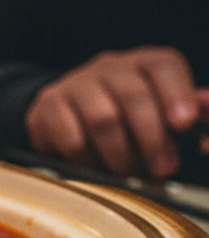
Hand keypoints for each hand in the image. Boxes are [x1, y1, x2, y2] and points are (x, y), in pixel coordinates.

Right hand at [25, 46, 208, 178]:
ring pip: (102, 119)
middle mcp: (109, 67)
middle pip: (133, 95)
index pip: (163, 66)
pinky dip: (87, 159)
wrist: (63, 114)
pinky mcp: (49, 105)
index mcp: (142, 63)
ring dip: (120, 154)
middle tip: (162, 169)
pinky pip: (71, 137)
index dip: (177, 94)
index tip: (184, 124)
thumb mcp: (159, 109)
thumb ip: (187, 110)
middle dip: (152, 137)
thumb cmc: (121, 115)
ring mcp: (76, 84)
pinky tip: (95, 166)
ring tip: (128, 174)